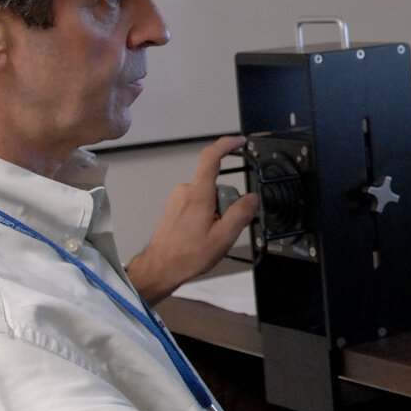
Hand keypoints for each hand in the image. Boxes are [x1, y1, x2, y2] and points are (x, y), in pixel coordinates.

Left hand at [127, 137, 259, 305]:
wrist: (159, 268)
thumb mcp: (223, 238)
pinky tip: (200, 235)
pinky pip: (198, 203)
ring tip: (210, 236)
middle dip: (226, 203)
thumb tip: (252, 197)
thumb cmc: (188, 255)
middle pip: (216, 185)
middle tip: (224, 228)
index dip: (227, 145)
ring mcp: (178, 198)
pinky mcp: (174, 207)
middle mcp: (185, 191)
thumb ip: (240, 214)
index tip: (240, 142)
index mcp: (198, 194)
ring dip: (215, 212)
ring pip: (208, 196)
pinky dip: (205, 215)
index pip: (211, 157)